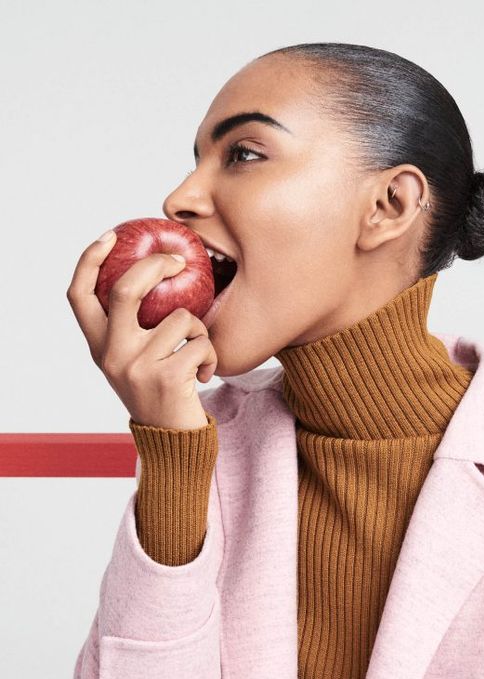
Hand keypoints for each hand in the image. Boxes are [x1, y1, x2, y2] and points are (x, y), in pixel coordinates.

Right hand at [67, 231, 217, 429]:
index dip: (89, 261)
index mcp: (98, 347)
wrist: (172, 442)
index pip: (78, 295)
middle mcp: (112, 355)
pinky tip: (205, 374)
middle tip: (179, 261)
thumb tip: (148, 276)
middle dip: (155, 266)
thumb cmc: (158, 393)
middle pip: (125, 290)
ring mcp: (138, 367)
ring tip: (197, 352)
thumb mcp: (132, 362)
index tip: (110, 237)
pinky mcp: (168, 378)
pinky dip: (211, 355)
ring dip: (199, 330)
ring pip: (180, 317)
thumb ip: (129, 329)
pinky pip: (200, 343)